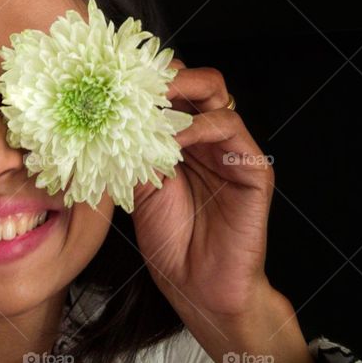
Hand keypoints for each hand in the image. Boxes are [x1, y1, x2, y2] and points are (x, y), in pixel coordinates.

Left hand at [129, 61, 313, 362]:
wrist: (199, 287)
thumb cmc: (171, 244)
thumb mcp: (138, 187)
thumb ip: (132, 149)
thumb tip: (108, 113)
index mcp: (183, 141)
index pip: (171, 93)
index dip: (146, 82)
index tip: (112, 80)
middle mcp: (209, 139)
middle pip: (198, 83)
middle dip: (167, 75)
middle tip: (134, 81)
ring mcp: (233, 150)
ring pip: (215, 95)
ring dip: (178, 95)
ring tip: (146, 108)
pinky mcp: (253, 167)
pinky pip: (229, 128)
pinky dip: (197, 126)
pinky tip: (172, 137)